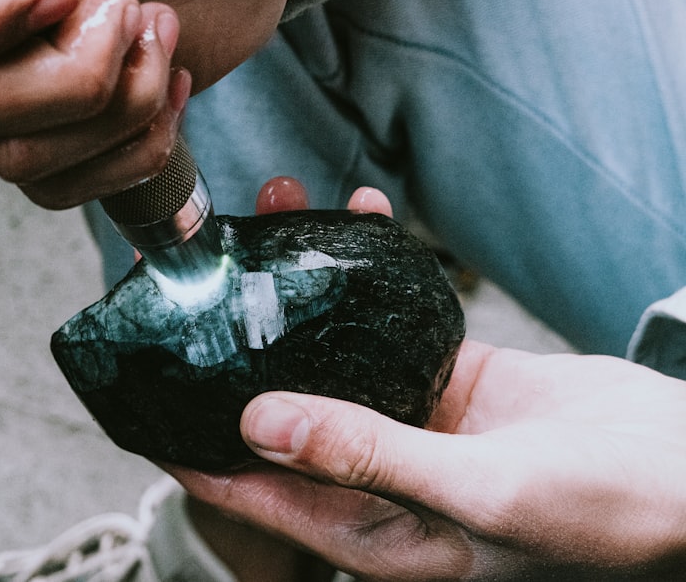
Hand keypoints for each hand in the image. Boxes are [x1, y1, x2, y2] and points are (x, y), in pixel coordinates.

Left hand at [167, 180, 685, 580]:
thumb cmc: (603, 516)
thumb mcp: (481, 495)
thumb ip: (368, 457)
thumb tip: (257, 422)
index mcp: (368, 530)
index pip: (247, 488)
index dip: (185, 442)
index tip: (136, 384)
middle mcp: (374, 475)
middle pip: (278, 403)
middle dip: (237, 337)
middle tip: (198, 265)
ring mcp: (411, 420)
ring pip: (331, 346)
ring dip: (302, 284)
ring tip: (275, 209)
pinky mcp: (448, 377)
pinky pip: (392, 316)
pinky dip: (375, 269)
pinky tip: (361, 216)